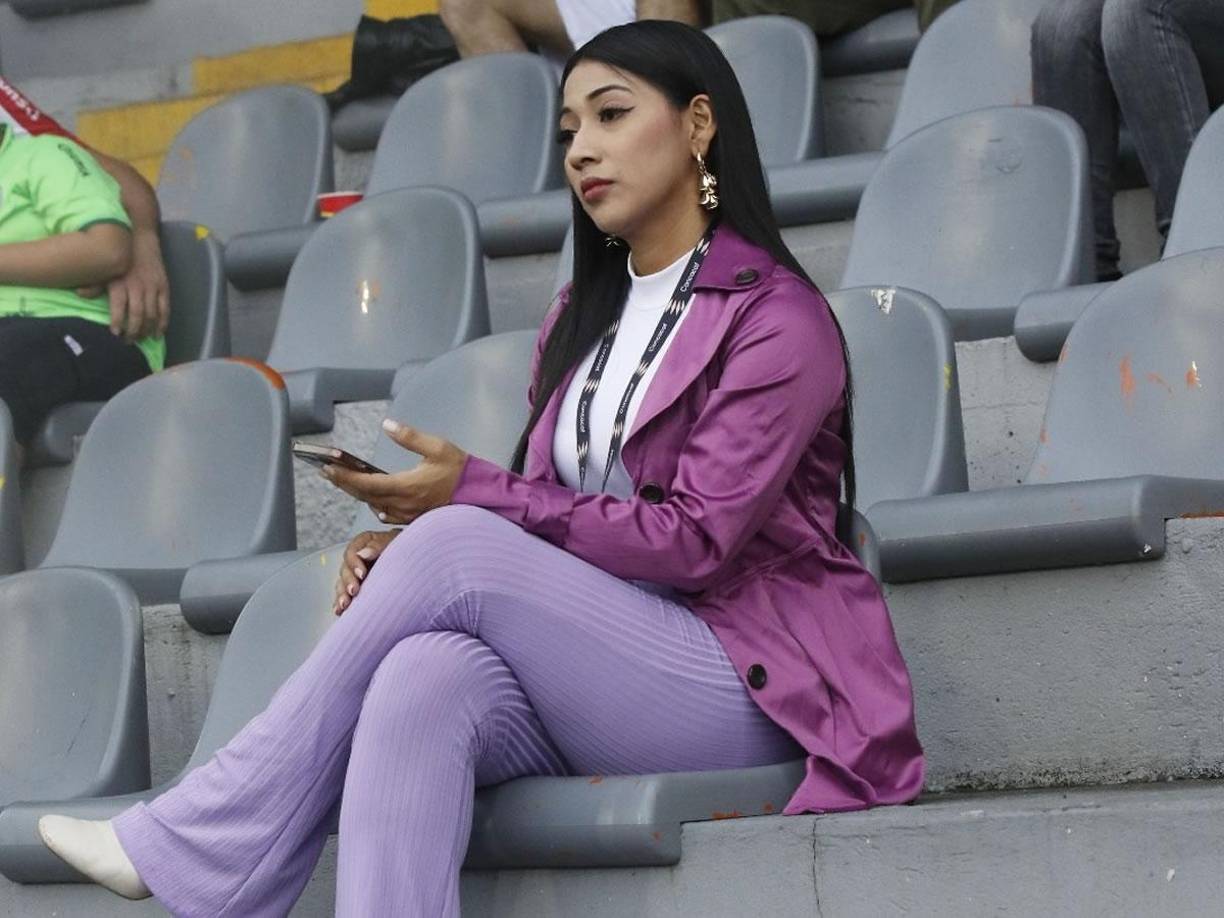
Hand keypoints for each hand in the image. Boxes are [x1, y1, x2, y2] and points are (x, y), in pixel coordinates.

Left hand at [93, 231, 169, 339]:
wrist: (139, 240)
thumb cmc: (118, 256)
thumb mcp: (103, 268)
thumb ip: (94, 283)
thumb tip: (80, 294)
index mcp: (120, 282)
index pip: (119, 307)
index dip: (118, 322)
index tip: (115, 333)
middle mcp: (137, 286)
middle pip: (137, 315)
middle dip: (133, 331)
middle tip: (128, 342)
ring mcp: (152, 287)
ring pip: (152, 314)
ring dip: (147, 330)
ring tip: (141, 339)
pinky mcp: (163, 287)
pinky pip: (165, 309)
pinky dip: (162, 323)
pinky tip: (158, 333)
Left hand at [323, 420, 467, 525]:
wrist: (480, 494)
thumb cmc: (459, 470)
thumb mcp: (438, 447)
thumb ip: (410, 437)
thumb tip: (388, 424)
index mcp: (407, 486)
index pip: (367, 483)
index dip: (346, 477)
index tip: (329, 468)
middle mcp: (404, 503)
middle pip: (366, 496)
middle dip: (345, 484)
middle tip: (328, 473)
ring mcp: (408, 513)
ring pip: (374, 505)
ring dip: (358, 493)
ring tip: (345, 481)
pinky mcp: (414, 518)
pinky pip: (387, 514)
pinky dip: (375, 504)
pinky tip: (372, 500)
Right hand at [334, 529, 398, 614]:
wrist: (413, 560)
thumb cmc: (404, 548)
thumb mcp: (393, 541)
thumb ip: (378, 546)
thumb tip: (363, 554)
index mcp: (363, 543)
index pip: (352, 553)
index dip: (354, 564)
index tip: (362, 574)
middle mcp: (356, 559)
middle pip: (345, 570)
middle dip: (348, 582)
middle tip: (354, 591)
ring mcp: (355, 574)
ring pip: (343, 584)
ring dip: (342, 594)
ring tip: (344, 605)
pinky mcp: (357, 588)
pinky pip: (345, 595)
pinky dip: (341, 604)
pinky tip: (340, 611)